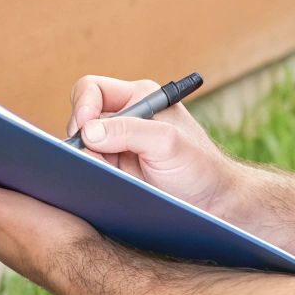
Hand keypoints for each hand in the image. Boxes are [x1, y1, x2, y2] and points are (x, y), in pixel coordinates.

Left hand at [0, 158, 116, 294]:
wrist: (97, 270)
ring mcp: (42, 248)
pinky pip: (62, 218)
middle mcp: (14, 247)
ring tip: (61, 174)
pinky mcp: (68, 247)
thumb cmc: (48, 241)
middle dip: (25, 181)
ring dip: (48, 191)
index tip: (12, 150)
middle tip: (40, 160)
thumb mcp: (1, 207)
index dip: (0, 172)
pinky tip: (78, 196)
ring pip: (39, 208)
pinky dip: (67, 206)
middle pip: (15, 200)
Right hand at [66, 74, 237, 213]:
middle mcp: (126, 119)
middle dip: (80, 137)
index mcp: (139, 98)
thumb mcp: (167, 143)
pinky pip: (90, 168)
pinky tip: (102, 184)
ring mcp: (119, 146)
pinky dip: (90, 175)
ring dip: (86, 159)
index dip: (83, 105)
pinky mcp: (116, 171)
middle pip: (82, 118)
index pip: (93, 89)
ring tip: (104, 174)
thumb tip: (88, 132)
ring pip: (83, 146)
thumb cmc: (200, 167)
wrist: (213, 204)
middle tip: (88, 157)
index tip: (84, 129)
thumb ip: (129, 131)